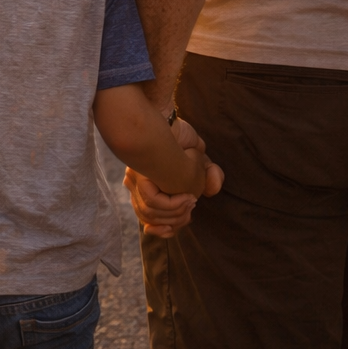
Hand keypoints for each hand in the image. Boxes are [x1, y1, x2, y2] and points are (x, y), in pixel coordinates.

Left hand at [125, 118, 223, 236]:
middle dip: (177, 219)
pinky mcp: (141, 178)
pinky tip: (186, 196)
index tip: (169, 231)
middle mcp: (136, 184)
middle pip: (151, 219)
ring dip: (178, 211)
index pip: (147, 217)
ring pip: (153, 214)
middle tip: (192, 205)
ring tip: (190, 198)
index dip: (162, 230)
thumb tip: (210, 192)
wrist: (165, 118)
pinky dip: (174, 204)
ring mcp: (137, 182)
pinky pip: (154, 203)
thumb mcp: (199, 161)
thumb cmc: (179, 136)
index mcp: (145, 183)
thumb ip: (206, 177)